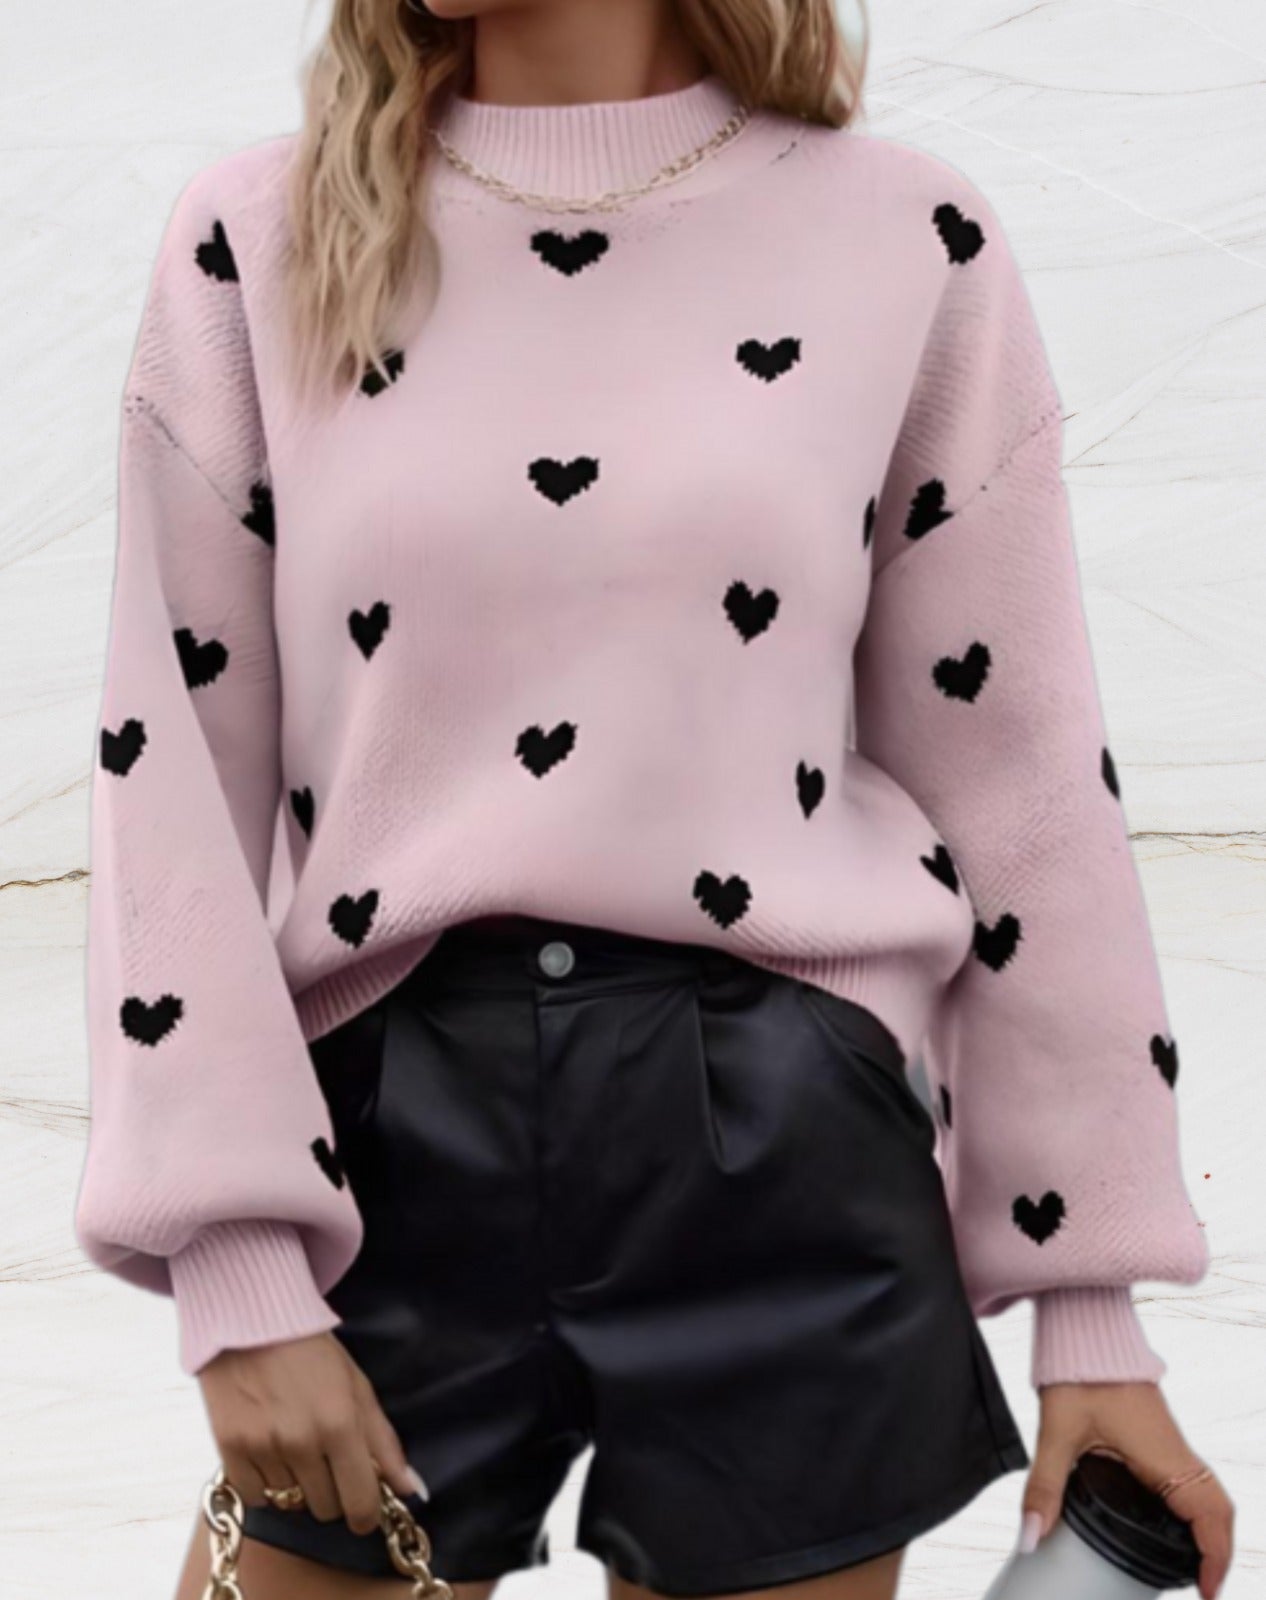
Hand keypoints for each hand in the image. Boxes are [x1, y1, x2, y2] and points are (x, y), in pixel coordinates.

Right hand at [197, 1330, 425, 1534]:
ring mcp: (264, 1447)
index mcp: (341, 1424)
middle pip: (325, 1509)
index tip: (363, 1510)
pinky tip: (268, 1450)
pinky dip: (263, 1484)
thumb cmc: (312, 1353)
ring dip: (296, 1484)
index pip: (360, 1504)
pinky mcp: (230, 1449)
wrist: (252, 1321)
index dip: (366, 1515)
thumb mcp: (357, 1387)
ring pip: (289, 1503)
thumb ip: (384, 1442)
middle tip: (325, 1459)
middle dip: (331, 1491)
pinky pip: (254, 1497)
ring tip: (292, 1443)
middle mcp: (302, 1441)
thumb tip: (410, 1489)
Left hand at [1022, 1381, 1233, 1599]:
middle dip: (1216, 1551)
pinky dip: (1193, 1510)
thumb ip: (1044, 1486)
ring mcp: (1170, 1445)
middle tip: (1200, 1588)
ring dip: (1207, 1531)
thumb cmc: (1078, 1374)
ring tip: (1190, 1568)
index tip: (1207, 1595)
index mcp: (1163, 1456)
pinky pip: (1190, 1481)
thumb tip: (1030, 1537)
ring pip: (1207, 1495)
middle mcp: (1175, 1453)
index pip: (1210, 1514)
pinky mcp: (1158, 1439)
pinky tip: (1170, 1526)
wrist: (1087, 1333)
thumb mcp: (1057, 1433)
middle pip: (1217, 1511)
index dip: (1216, 1558)